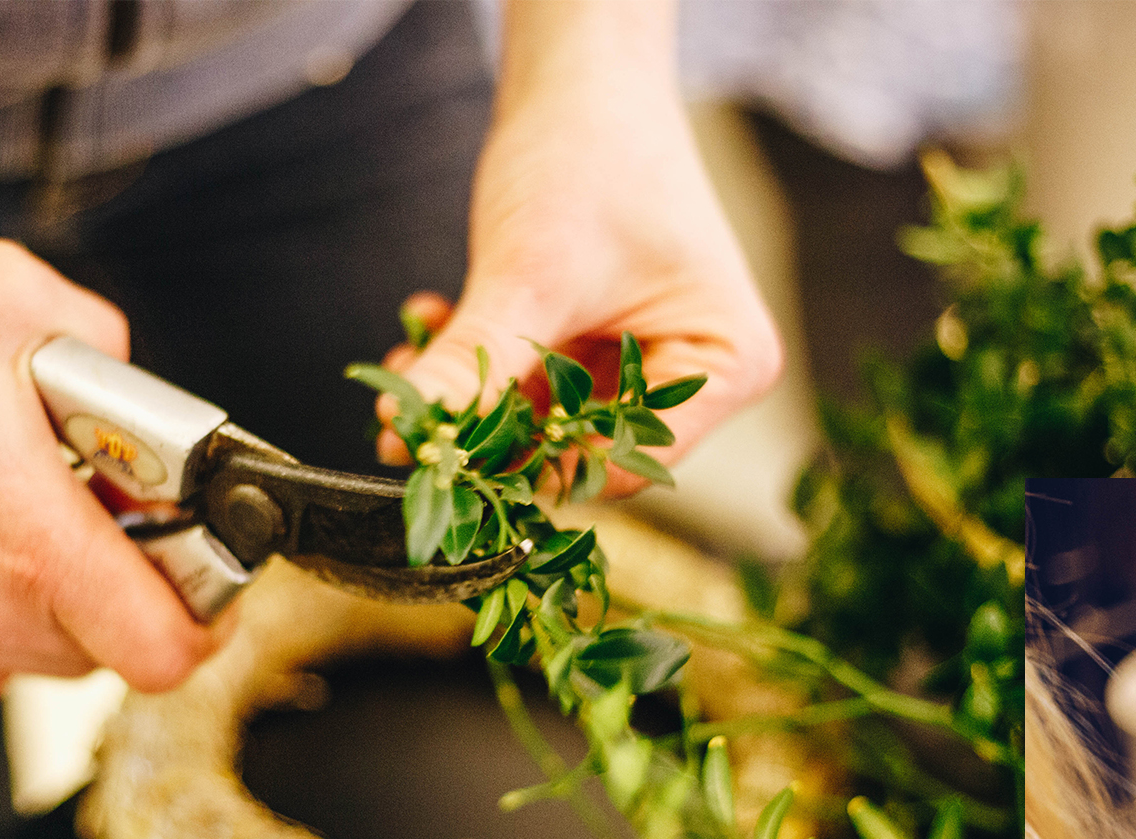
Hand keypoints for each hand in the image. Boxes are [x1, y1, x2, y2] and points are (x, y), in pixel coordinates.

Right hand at [0, 239, 213, 704]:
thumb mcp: (7, 295)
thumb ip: (104, 339)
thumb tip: (132, 375)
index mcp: (36, 542)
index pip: (165, 650)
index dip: (210, 619)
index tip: (211, 564)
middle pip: (116, 655)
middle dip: (143, 592)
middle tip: (130, 520)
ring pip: (50, 658)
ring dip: (74, 605)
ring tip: (51, 520)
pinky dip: (5, 615)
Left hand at [373, 1, 778, 490]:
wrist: (580, 73)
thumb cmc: (590, 153)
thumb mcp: (528, 273)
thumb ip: (472, 366)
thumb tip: (406, 441)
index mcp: (729, 365)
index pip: (630, 458)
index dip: (540, 469)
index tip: (451, 469)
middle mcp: (699, 372)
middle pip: (587, 444)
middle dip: (496, 427)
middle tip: (411, 425)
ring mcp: (649, 355)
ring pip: (549, 414)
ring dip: (477, 393)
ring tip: (411, 365)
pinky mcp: (600, 336)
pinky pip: (534, 376)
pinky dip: (481, 358)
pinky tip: (435, 319)